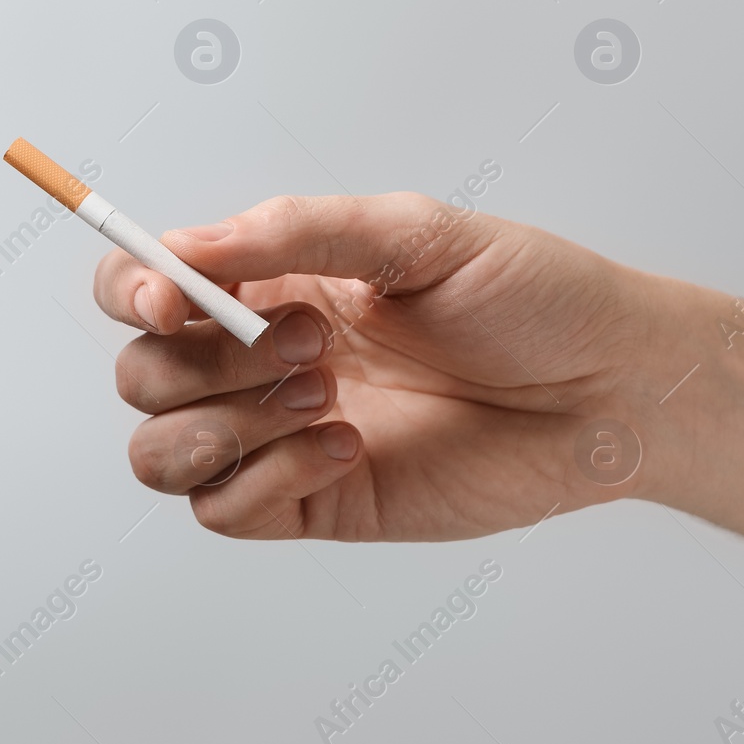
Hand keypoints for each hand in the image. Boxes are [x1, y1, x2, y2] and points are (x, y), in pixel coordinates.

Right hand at [94, 191, 743, 548]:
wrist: (612, 392)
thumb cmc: (530, 298)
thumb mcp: (415, 233)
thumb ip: (294, 232)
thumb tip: (185, 246)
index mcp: (267, 281)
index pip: (140, 285)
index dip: (130, 292)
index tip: (171, 301)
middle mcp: (255, 359)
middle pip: (139, 374)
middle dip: (207, 364)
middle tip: (311, 344)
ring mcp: (275, 437)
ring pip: (159, 452)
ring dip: (226, 425)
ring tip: (328, 397)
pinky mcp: (307, 502)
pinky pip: (221, 510)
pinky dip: (270, 476)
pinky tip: (351, 447)